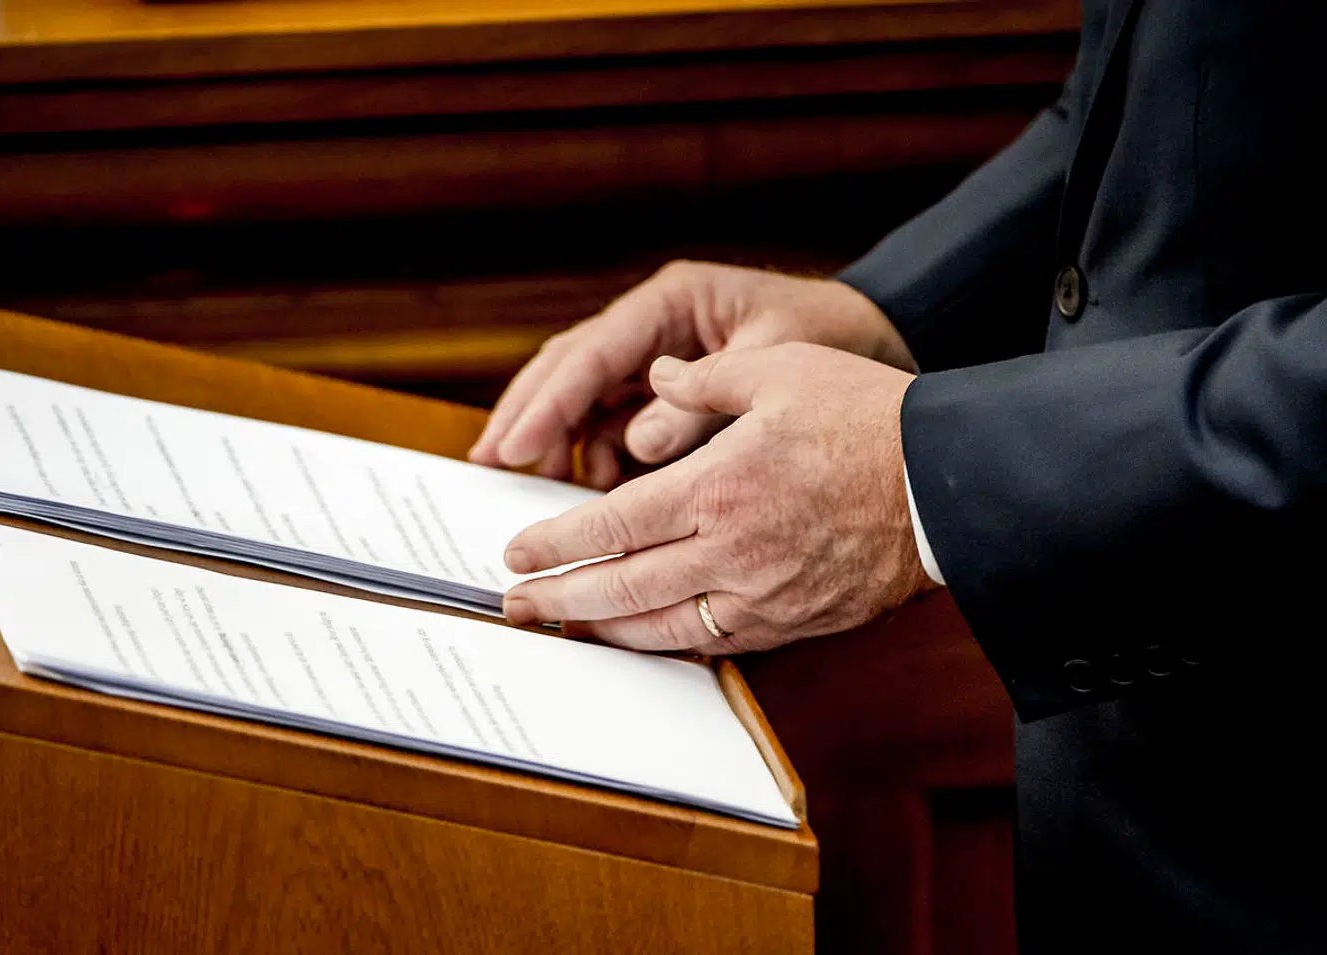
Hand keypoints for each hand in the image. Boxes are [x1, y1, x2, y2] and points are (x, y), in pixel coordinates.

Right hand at [469, 261, 913, 489]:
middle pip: (570, 369)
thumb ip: (704, 405)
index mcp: (673, 303)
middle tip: (490, 463)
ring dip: (553, 439)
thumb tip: (636, 449)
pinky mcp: (666, 394)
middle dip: (527, 414)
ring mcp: (656, 361)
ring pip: (583, 399)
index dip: (552, 401)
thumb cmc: (831, 336)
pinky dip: (592, 455)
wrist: (875, 339)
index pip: (593, 351)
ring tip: (526, 483)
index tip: (518, 444)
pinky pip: (614, 424)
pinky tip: (579, 489)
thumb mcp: (774, 362)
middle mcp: (654, 330)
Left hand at [498, 343, 939, 653]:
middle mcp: (731, 550)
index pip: (611, 524)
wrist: (950, 485)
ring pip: (663, 625)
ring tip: (566, 624)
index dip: (557, 543)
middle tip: (515, 604)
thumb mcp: (782, 370)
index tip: (518, 552)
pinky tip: (644, 634)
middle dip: (560, 597)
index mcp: (717, 486)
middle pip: (623, 586)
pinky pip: (715, 641)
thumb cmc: (869, 420)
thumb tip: (660, 375)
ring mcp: (762, 594)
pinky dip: (668, 641)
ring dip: (605, 628)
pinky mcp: (793, 619)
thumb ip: (707, 377)